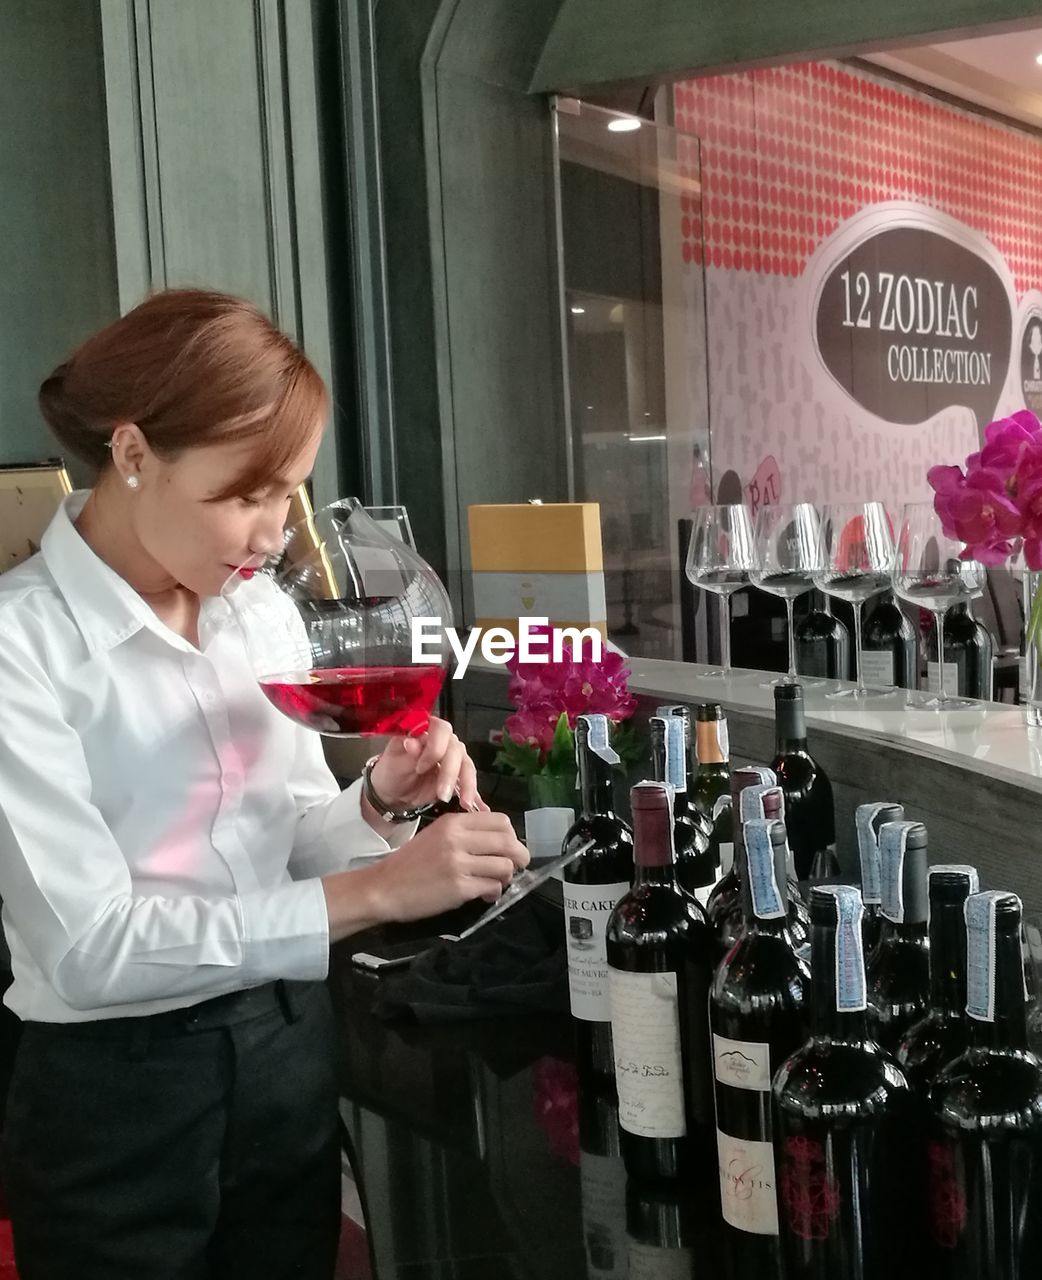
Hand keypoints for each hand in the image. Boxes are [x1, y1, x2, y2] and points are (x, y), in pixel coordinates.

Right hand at [367, 812, 528, 921]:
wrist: (384, 887)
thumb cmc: (410, 863)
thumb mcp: (436, 835)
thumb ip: (466, 833)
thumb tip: (500, 841)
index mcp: (453, 822)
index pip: (501, 821)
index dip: (512, 835)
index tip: (508, 847)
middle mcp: (458, 839)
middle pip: (508, 842)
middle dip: (519, 856)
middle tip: (517, 865)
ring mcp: (459, 864)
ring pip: (505, 866)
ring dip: (506, 877)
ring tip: (496, 882)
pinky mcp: (459, 888)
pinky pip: (492, 887)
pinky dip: (494, 893)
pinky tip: (484, 895)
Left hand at [369, 716, 488, 811]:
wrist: (393, 791)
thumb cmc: (392, 769)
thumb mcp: (394, 759)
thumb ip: (407, 750)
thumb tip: (411, 742)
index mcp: (428, 730)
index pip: (441, 730)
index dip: (435, 748)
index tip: (420, 767)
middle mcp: (445, 741)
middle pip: (456, 751)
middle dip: (450, 773)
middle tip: (442, 793)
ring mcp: (454, 759)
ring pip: (467, 767)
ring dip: (467, 786)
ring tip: (465, 803)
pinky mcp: (459, 777)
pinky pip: (470, 784)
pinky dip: (475, 795)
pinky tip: (480, 808)